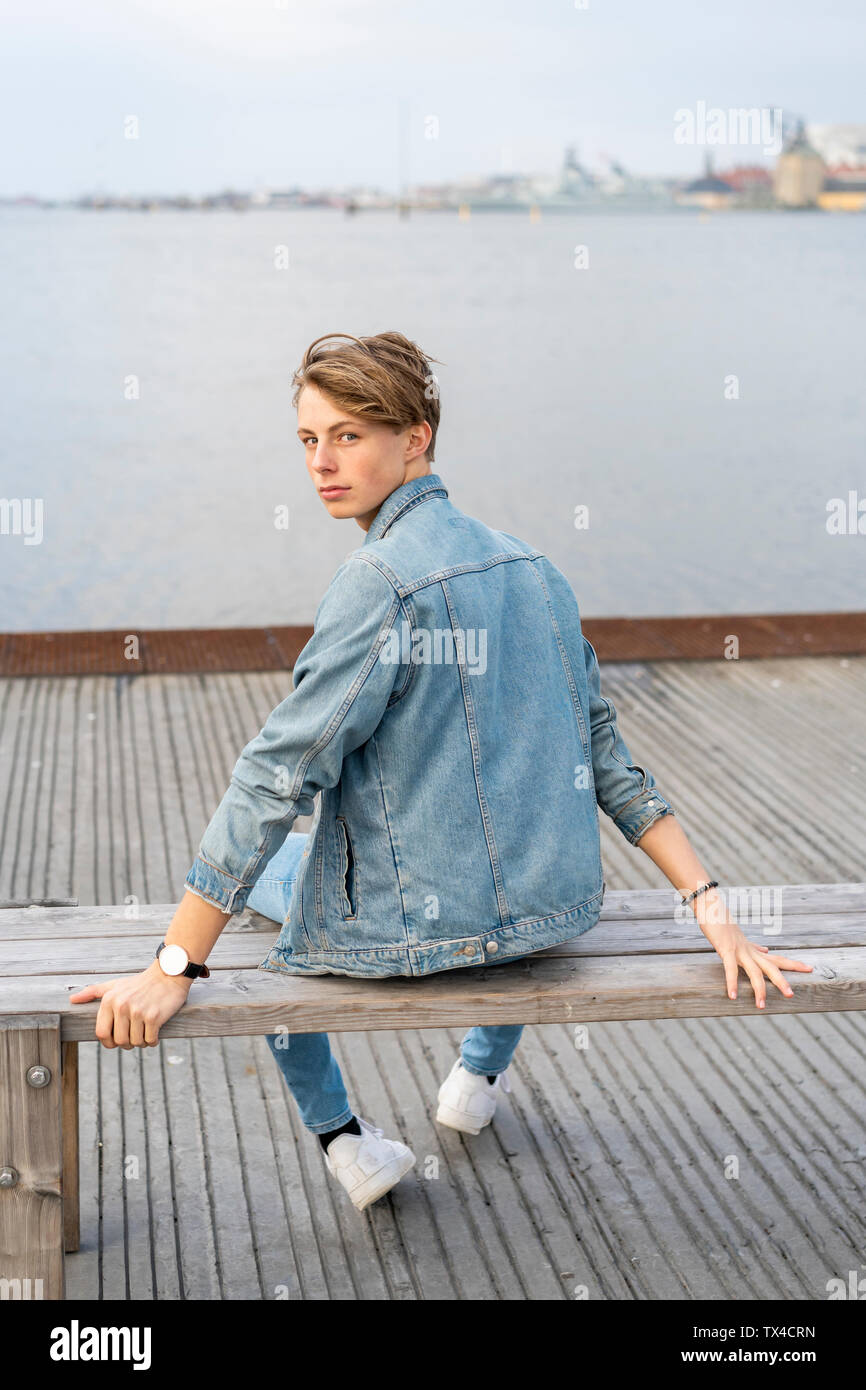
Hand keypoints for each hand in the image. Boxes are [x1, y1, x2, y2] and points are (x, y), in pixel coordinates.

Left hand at [69, 961, 192, 1047]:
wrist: (168, 974)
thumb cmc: (139, 983)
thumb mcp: (115, 985)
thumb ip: (92, 992)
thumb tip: (71, 1000)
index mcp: (109, 1000)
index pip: (101, 1033)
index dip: (108, 1042)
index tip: (116, 1040)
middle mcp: (121, 1006)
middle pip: (119, 1041)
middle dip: (127, 1043)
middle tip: (135, 1035)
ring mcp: (138, 1011)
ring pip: (135, 1043)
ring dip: (142, 1042)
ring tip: (145, 1031)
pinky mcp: (154, 1017)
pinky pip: (149, 1040)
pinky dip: (153, 1041)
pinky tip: (155, 1032)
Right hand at [696, 900, 812, 1007]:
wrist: (712, 907)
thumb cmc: (724, 922)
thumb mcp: (741, 937)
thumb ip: (753, 947)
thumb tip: (765, 950)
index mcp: (754, 950)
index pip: (778, 959)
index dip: (794, 964)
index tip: (810, 969)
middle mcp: (750, 951)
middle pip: (771, 967)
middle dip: (781, 981)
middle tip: (791, 995)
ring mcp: (739, 951)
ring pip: (754, 972)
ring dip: (759, 989)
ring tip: (761, 1006)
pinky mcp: (726, 950)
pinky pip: (730, 969)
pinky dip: (732, 983)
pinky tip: (732, 996)